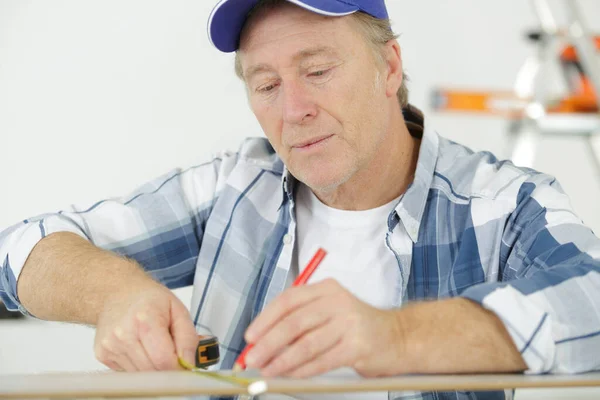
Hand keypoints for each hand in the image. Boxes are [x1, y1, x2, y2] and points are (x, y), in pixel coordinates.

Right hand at [94, 282, 198, 371]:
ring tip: (154, 348)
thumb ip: (188, 338)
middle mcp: (123, 334)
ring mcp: (110, 345)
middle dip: (167, 369)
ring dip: (153, 368)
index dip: (179, 368)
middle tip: (173, 355)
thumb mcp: (179, 310)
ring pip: (140, 376)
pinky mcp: (102, 354)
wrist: (118, 292)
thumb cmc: (150, 300)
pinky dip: (139, 366)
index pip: (164, 360)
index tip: (185, 365)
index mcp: (145, 319)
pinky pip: (128, 373)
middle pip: (152, 371)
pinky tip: (140, 349)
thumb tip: (189, 364)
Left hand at [243, 278, 404, 377]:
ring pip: (306, 344)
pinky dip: (302, 370)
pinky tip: (290, 375)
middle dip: (268, 343)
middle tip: (252, 357)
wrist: (397, 336)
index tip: (250, 337)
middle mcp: (337, 302)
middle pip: (294, 322)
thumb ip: (299, 321)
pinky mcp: (357, 346)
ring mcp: (349, 323)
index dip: (265, 319)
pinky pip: (322, 360)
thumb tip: (263, 341)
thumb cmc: (356, 326)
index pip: (288, 300)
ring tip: (268, 370)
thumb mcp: (328, 312)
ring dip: (282, 360)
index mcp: (325, 289)